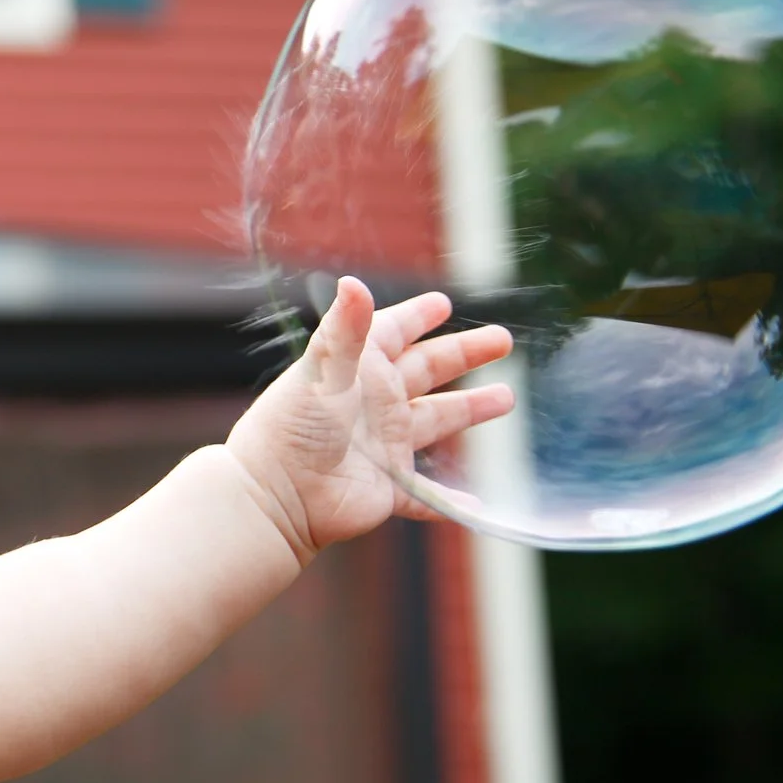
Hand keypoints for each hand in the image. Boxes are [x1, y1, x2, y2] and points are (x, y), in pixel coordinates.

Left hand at [225, 278, 513, 558]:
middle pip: (427, 370)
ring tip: (506, 398)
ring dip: (468, 411)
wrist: (276, 495)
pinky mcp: (388, 489)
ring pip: (435, 422)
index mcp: (359, 371)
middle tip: (503, 340)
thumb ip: (343, 330)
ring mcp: (383, 446)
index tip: (443, 303)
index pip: (393, 333)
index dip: (417, 316)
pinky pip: (426, 496)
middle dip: (463, 355)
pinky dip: (448, 500)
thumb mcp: (322, 373)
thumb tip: (353, 282)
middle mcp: (374, 404)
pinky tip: (476, 500)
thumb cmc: (292, 428)